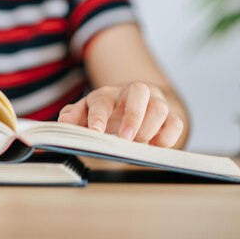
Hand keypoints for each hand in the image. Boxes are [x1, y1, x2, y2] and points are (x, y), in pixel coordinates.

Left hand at [58, 82, 183, 147]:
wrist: (135, 103)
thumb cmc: (108, 110)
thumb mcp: (87, 111)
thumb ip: (74, 116)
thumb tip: (63, 123)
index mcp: (107, 94)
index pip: (101, 101)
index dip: (98, 117)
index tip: (95, 132)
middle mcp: (133, 93)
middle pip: (138, 92)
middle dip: (133, 116)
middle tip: (125, 139)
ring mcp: (154, 101)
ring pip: (159, 107)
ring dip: (150, 128)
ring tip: (140, 144)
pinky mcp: (171, 114)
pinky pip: (176, 122)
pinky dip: (168, 136)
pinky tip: (156, 147)